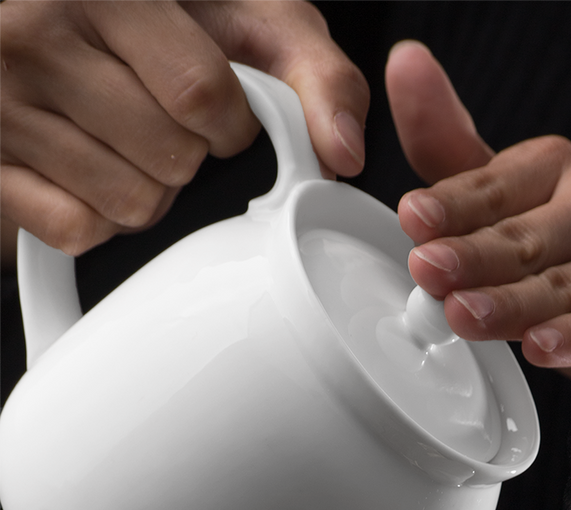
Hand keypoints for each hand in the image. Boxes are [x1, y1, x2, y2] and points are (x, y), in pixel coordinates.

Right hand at [0, 0, 367, 255]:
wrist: (28, 19)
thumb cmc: (152, 20)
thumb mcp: (240, 11)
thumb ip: (311, 66)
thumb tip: (345, 152)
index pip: (201, 95)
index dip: (230, 122)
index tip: (217, 109)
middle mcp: (31, 30)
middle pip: (171, 159)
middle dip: (188, 156)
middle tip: (156, 116)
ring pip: (131, 205)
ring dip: (147, 190)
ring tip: (119, 137)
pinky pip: (78, 231)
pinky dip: (95, 215)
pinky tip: (81, 166)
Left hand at [386, 42, 570, 509]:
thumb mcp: (535, 239)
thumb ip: (468, 171)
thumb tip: (406, 64)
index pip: (506, 179)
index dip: (456, 200)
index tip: (412, 218)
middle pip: (531, 232)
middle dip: (474, 252)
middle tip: (426, 269)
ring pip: (569, 281)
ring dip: (514, 301)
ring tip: (466, 316)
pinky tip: (544, 348)